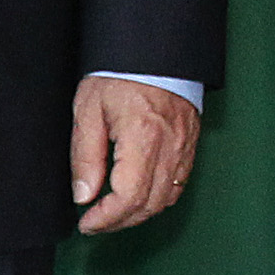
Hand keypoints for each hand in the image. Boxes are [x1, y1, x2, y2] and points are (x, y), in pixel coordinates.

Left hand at [71, 77, 202, 233]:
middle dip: (120, 222)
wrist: (154, 51)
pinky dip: (160, 198)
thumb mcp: (88, 110)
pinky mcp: (190, 142)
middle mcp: (169, 145)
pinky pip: (179, 183)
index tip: (87, 222)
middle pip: (149, 204)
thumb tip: (84, 195)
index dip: (106, 218)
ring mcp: (184, 145)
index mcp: (142, 137)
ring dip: (140, 214)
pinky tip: (141, 195)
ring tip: (115, 214)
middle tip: (96, 223)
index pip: (128, 197)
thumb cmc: (120, 74)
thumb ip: (85, 156)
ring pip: (167, 198)